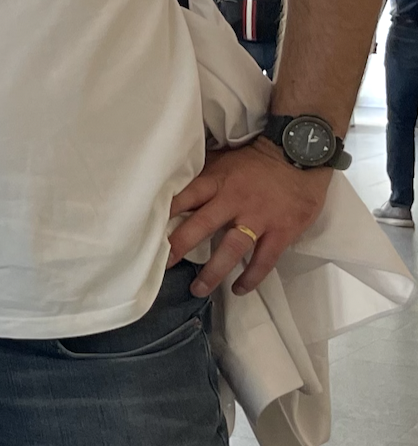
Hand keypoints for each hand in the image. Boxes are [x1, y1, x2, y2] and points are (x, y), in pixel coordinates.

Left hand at [168, 140, 331, 295]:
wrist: (298, 155)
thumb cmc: (255, 160)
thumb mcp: (223, 160)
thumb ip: (202, 176)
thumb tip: (171, 185)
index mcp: (216, 181)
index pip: (185, 197)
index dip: (166, 214)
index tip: (147, 231)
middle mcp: (234, 200)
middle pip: (202, 225)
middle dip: (180, 246)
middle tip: (162, 265)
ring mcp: (259, 218)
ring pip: (231, 249)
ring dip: (213, 272)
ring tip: (198, 289)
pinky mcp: (281, 231)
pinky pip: (264, 260)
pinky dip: (251, 277)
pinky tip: (239, 289)